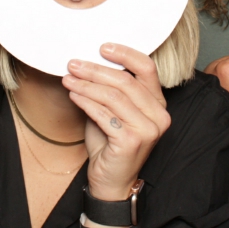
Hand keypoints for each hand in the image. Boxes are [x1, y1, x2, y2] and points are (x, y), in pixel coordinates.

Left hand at [64, 43, 171, 202]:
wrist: (110, 180)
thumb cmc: (109, 145)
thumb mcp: (110, 112)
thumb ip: (106, 91)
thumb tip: (85, 64)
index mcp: (158, 104)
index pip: (147, 69)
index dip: (125, 54)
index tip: (102, 47)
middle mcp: (159, 115)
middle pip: (126, 81)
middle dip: (96, 70)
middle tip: (73, 64)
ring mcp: (148, 129)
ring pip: (114, 96)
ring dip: (87, 85)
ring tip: (68, 78)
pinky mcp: (132, 140)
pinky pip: (105, 114)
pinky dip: (86, 102)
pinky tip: (73, 95)